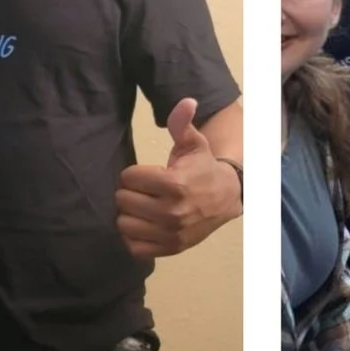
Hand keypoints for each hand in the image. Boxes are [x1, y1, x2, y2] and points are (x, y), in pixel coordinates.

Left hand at [114, 96, 239, 259]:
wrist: (225, 198)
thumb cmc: (202, 167)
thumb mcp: (193, 142)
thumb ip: (182, 122)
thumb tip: (187, 101)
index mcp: (174, 184)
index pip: (129, 178)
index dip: (132, 173)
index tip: (142, 174)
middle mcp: (171, 212)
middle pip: (124, 201)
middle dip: (128, 192)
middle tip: (140, 190)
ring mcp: (170, 234)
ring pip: (125, 224)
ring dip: (128, 214)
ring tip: (139, 206)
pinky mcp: (170, 249)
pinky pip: (134, 248)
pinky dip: (132, 236)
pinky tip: (141, 224)